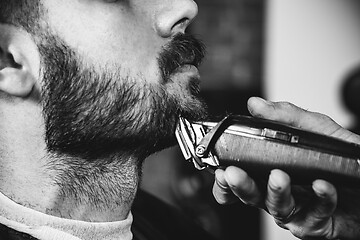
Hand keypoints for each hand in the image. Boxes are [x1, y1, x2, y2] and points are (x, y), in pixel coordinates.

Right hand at [212, 97, 359, 238]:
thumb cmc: (342, 157)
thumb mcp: (315, 128)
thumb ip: (285, 116)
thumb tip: (255, 104)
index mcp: (272, 172)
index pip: (242, 179)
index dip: (225, 180)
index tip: (219, 170)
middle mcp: (281, 193)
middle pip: (252, 195)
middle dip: (240, 186)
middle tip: (234, 174)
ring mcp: (298, 210)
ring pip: (277, 208)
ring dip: (276, 192)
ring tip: (279, 177)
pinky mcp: (319, 223)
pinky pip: (315, 214)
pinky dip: (319, 198)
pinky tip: (322, 185)